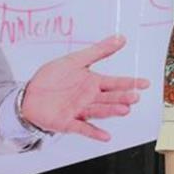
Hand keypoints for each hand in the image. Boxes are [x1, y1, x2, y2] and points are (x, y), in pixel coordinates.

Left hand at [18, 34, 149, 141]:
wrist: (29, 95)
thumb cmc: (52, 78)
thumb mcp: (75, 60)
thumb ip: (99, 51)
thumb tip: (120, 38)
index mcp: (93, 83)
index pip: (115, 83)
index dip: (130, 83)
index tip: (144, 83)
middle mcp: (90, 98)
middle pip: (110, 98)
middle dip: (122, 97)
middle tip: (134, 96)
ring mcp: (80, 111)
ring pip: (100, 111)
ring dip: (112, 111)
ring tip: (124, 110)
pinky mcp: (69, 122)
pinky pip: (83, 128)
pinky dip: (94, 132)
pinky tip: (105, 136)